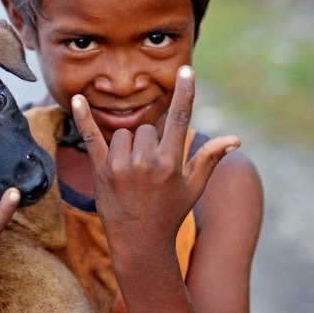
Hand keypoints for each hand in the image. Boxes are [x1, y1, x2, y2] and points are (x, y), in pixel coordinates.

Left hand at [71, 66, 239, 245]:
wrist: (139, 242)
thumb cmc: (170, 213)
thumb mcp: (194, 187)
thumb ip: (210, 158)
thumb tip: (236, 138)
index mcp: (170, 163)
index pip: (180, 119)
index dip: (185, 92)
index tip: (186, 69)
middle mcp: (145, 161)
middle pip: (147, 128)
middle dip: (150, 142)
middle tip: (148, 171)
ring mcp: (120, 166)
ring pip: (125, 134)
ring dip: (128, 146)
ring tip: (131, 173)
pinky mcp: (100, 170)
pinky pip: (91, 136)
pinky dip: (83, 117)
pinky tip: (77, 99)